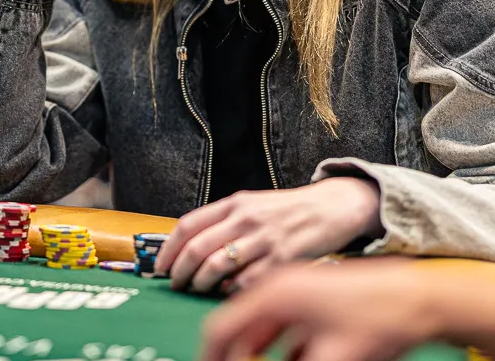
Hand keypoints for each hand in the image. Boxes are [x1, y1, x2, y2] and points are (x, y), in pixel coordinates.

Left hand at [156, 177, 382, 294]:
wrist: (333, 207)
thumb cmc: (289, 211)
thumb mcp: (253, 205)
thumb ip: (225, 221)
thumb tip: (189, 248)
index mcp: (235, 203)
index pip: (188, 225)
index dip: (168, 249)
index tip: (160, 267)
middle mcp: (246, 218)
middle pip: (196, 249)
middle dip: (180, 273)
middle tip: (176, 285)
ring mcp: (265, 239)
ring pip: (217, 266)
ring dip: (201, 284)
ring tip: (198, 290)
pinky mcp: (283, 259)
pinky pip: (246, 282)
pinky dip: (231, 291)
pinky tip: (229, 291)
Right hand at [198, 258, 432, 360]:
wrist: (420, 299)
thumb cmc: (380, 318)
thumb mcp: (327, 360)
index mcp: (275, 293)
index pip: (221, 327)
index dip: (210, 357)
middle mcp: (282, 286)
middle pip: (241, 330)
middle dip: (237, 358)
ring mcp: (299, 291)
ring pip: (263, 331)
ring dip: (258, 356)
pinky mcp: (315, 300)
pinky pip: (284, 329)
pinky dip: (280, 351)